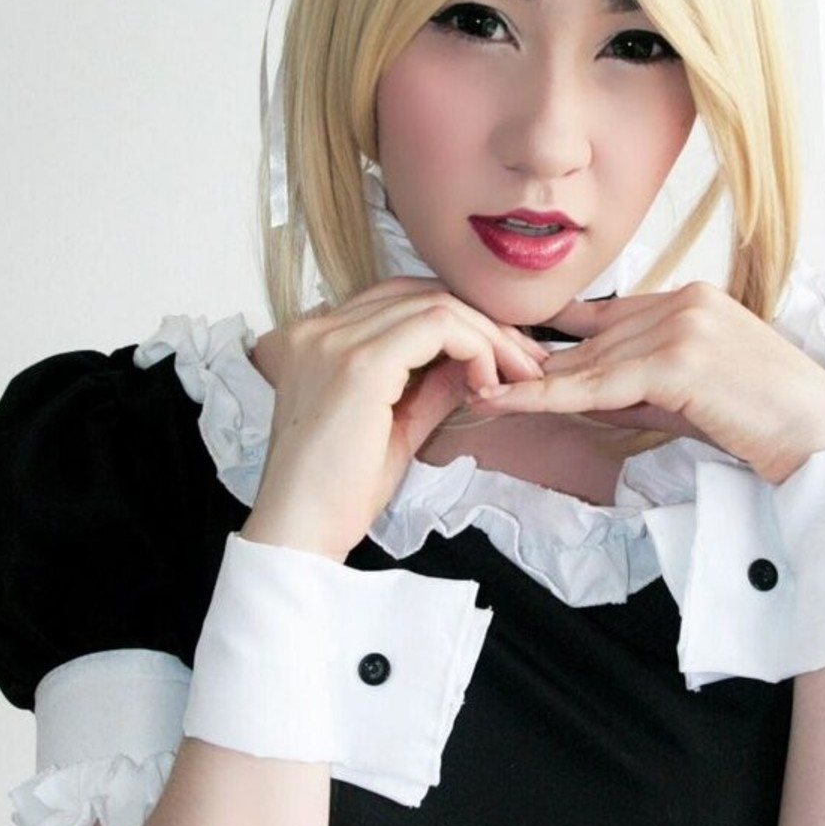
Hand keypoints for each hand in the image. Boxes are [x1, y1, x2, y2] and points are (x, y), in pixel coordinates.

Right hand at [243, 278, 546, 560]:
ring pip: (436, 306)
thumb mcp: (394, 425)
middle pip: (420, 295)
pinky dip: (476, 349)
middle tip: (525, 363)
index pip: (397, 300)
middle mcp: (317, 328)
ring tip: (517, 377)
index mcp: (313, 340)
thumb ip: (428, 386)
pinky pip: (439, 327)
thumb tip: (473, 364)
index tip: (497, 357)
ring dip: (489, 338)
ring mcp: (335, 340)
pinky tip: (487, 386)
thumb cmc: (336, 492)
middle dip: (483, 324)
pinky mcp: (361, 362)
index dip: (455, 320)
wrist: (300, 531)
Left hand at [471, 282, 824, 482]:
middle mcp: (683, 301)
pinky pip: (601, 384)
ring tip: (486, 393)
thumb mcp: (687, 396)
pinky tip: (517, 401)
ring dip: (536, 382)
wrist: (820, 439)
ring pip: (591, 361)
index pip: (604, 320)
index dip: (557, 343)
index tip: (510, 356)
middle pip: (592, 341)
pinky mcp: (679, 359)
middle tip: (484, 380)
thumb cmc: (762, 423)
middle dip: (538, 365)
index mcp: (690, 299)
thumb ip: (634, 386)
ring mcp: (683, 325)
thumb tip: (575, 394)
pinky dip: (554, 396)